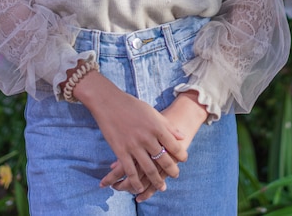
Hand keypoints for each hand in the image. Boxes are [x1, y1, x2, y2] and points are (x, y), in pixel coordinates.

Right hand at [74, 71, 187, 193]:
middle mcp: (147, 137)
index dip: (181, 154)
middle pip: (163, 159)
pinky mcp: (120, 151)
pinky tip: (140, 188)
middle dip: (172, 170)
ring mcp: (133, 146)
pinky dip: (136, 182)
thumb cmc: (132, 106)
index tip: (184, 160)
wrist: (108, 103)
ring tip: (162, 186)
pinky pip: (130, 171)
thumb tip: (182, 136)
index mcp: (156, 126)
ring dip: (157, 180)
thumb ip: (167, 125)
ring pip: (149, 169)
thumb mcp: (152, 112)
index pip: (173, 145)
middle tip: (176, 175)